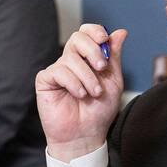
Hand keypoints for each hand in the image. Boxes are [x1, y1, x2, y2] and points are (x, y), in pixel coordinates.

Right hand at [36, 25, 128, 161]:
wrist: (85, 135)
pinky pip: (59, 71)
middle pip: (77, 38)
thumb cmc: (98, 112)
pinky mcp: (45, 81)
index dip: (95, 31)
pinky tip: (79, 95)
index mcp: (87, 58)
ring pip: (70, 58)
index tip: (104, 40)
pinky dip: (73, 83)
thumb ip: (114, 57)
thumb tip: (120, 32)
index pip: (87, 33)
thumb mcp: (113, 81)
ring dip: (86, 77)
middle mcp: (71, 61)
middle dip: (92, 50)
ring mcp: (58, 70)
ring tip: (93, 93)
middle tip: (101, 68)